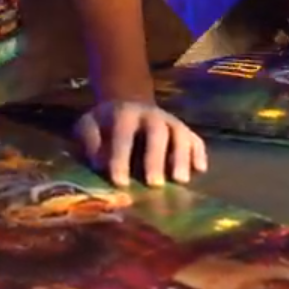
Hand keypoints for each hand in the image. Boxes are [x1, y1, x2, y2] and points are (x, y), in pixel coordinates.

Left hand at [74, 99, 208, 187]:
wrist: (128, 105)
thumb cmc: (105, 125)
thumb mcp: (89, 126)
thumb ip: (89, 142)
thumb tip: (99, 164)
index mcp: (124, 113)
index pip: (123, 135)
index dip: (121, 158)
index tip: (120, 183)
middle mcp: (151, 114)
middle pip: (157, 132)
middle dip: (155, 158)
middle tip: (154, 184)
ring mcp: (171, 122)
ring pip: (181, 134)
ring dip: (181, 157)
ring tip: (180, 181)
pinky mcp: (185, 131)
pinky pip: (196, 140)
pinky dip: (199, 153)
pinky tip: (200, 170)